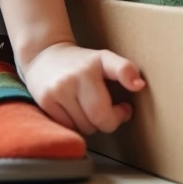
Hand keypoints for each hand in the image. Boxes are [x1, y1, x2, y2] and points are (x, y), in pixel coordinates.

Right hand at [22, 42, 145, 134]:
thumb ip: (123, 70)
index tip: (136, 91)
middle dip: (109, 121)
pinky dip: (74, 125)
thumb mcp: (103, 59)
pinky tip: (73, 111)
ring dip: (90, 125)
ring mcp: (59, 89)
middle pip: (101, 117)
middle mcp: (78, 75)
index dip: (127, 78)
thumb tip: (139, 86)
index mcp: (98, 62)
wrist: (43, 56)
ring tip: (87, 109)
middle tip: (110, 113)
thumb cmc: (81, 63)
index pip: (119, 68)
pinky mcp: (46, 102)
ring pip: (85, 126)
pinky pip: (68, 128)